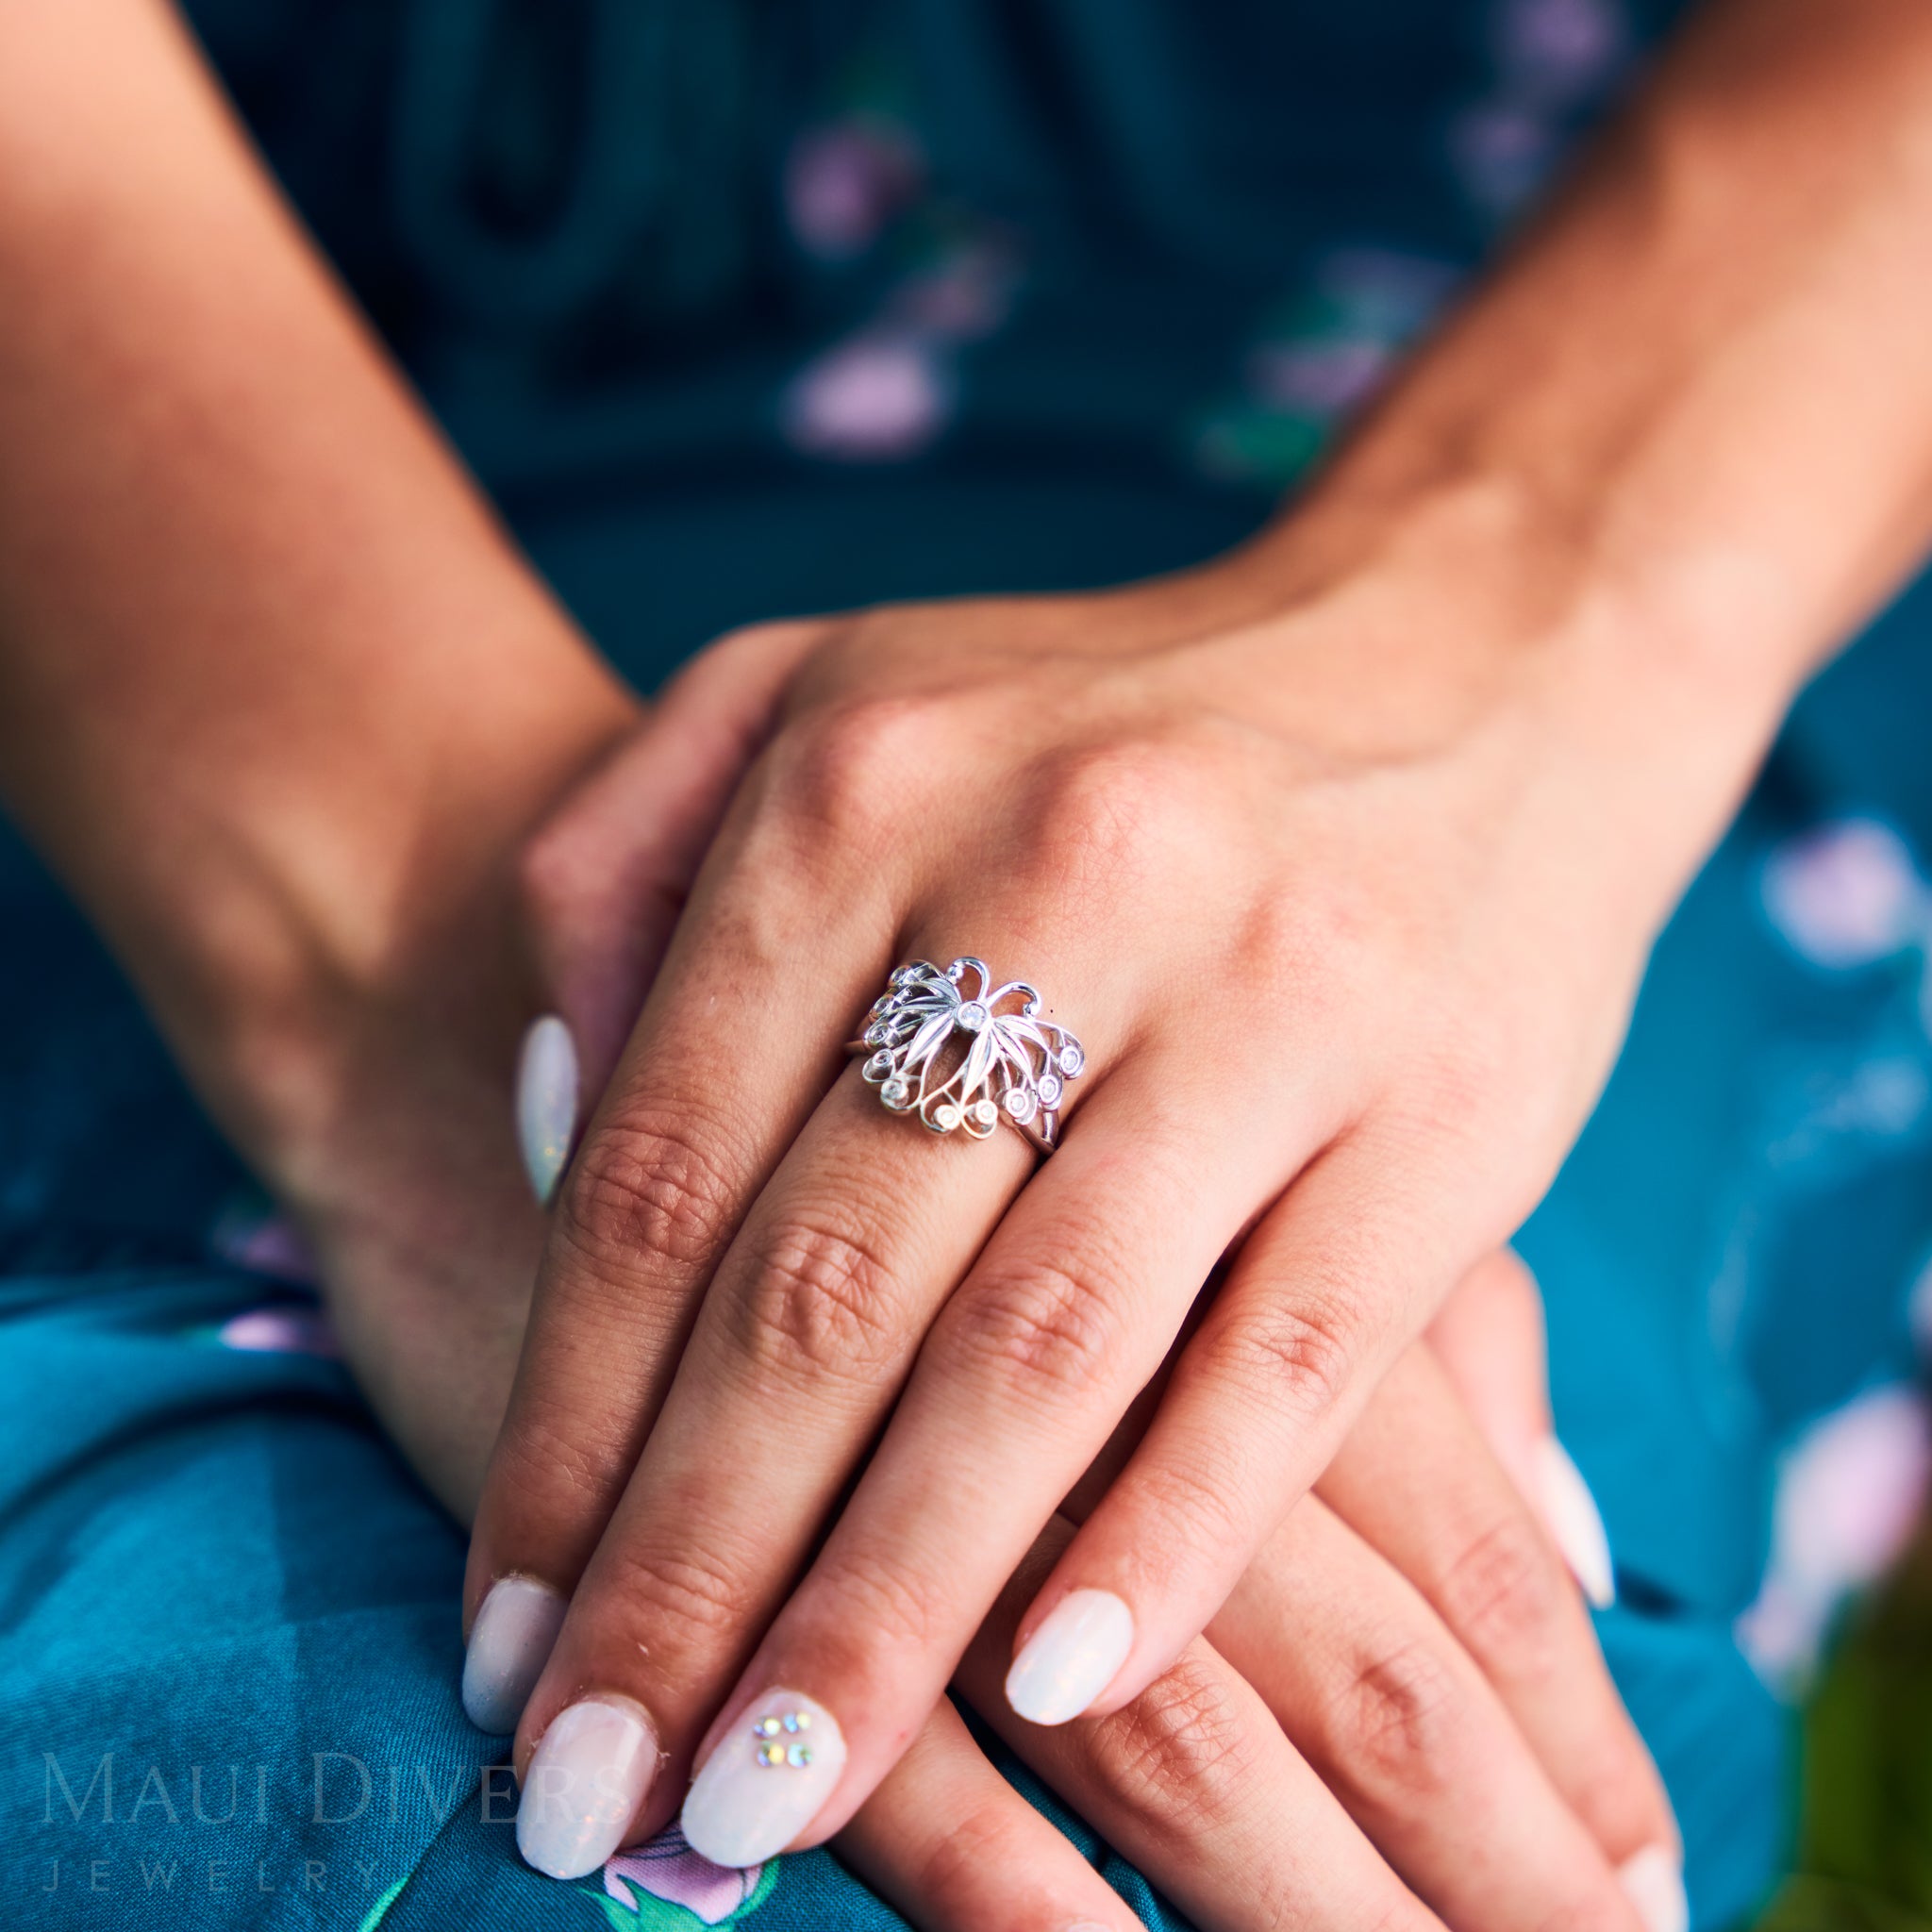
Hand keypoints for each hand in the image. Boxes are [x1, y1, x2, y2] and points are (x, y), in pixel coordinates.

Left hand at [467, 538, 1700, 1892]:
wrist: (1468, 654)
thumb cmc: (1108, 724)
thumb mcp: (840, 700)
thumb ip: (630, 865)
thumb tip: (531, 1134)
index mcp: (863, 786)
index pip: (658, 1172)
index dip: (564, 1434)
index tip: (507, 1646)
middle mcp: (1053, 873)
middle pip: (821, 1290)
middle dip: (689, 1575)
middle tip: (598, 1802)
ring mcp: (1266, 992)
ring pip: (1038, 1353)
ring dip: (892, 1610)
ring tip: (777, 1802)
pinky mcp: (1443, 1106)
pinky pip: (1290, 1357)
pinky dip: (1170, 1536)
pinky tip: (1056, 1690)